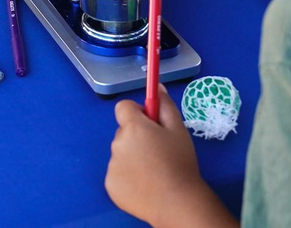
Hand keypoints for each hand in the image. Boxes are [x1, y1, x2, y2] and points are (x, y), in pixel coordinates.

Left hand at [106, 90, 217, 224]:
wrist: (176, 202)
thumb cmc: (180, 163)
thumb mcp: (179, 130)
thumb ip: (166, 106)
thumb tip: (157, 88)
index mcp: (134, 127)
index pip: (123, 107)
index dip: (137, 113)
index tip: (150, 123)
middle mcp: (117, 143)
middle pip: (124, 132)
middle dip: (137, 137)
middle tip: (158, 152)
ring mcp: (112, 166)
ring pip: (121, 153)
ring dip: (132, 157)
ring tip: (154, 172)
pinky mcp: (110, 185)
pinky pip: (117, 173)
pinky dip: (128, 176)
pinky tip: (145, 185)